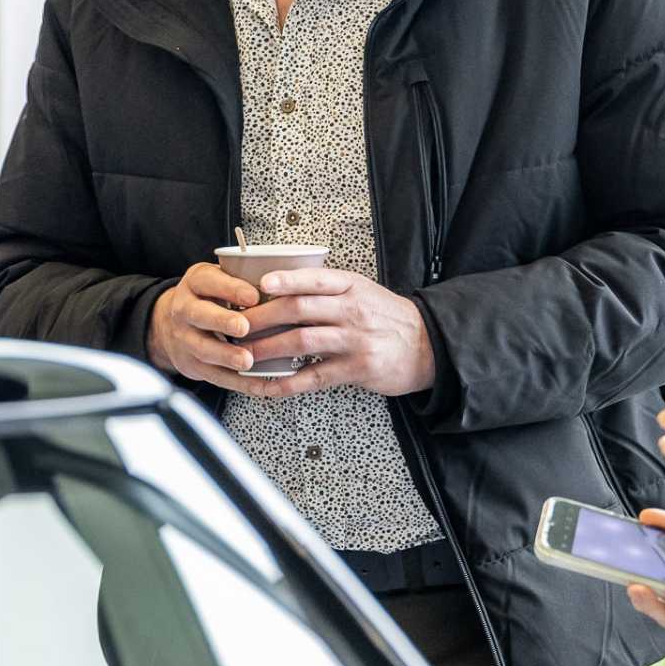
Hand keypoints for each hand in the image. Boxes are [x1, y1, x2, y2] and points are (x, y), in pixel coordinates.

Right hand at [147, 263, 269, 393]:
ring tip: (247, 360)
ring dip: (226, 356)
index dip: (230, 288)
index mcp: (195, 282)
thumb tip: (286, 285)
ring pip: (203, 349)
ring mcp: (185, 339)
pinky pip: (216, 376)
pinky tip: (262, 385)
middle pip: (199, 314)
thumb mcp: (218, 279)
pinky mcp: (192, 365)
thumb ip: (244, 280)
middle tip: (243, 327)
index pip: (208, 281)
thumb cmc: (209, 298)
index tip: (253, 296)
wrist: (169, 325)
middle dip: (222, 321)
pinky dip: (240, 383)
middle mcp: (184, 310)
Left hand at [233, 266, 436, 397]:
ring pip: (301, 341)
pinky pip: (314, 377)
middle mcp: (351, 310)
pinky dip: (287, 383)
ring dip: (267, 348)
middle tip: (236, 324)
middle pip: (299, 309)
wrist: (428, 345)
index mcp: (351, 286)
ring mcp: (354, 340)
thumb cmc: (387, 317)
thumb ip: (328, 290)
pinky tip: (268, 386)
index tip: (260, 284)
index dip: (286, 280)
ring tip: (243, 354)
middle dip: (262, 317)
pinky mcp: (356, 369)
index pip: (314, 279)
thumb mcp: (363, 291)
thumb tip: (282, 289)